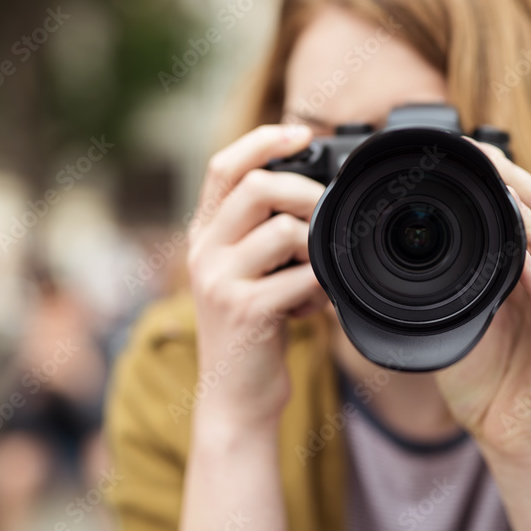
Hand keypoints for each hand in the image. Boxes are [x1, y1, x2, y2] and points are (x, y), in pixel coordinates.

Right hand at [187, 124, 327, 430]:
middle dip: (304, 190)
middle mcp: (204, 252)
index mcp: (204, 235)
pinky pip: (300, 278)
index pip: (223, 166)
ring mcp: (220, 282)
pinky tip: (320, 303)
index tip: (302, 132)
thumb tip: (314, 194)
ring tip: (322, 270)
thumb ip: (262, 234)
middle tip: (327, 212)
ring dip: (318, 245)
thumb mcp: (245, 274)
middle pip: (255, 186)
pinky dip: (323, 286)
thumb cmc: (250, 332)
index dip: (263, 140)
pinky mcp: (245, 311)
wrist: (234, 398)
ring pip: (284, 230)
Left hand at [434, 142, 530, 460]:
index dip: (503, 172)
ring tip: (507, 207)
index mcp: (524, 267)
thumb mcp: (451, 316)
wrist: (504, 434)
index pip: (527, 204)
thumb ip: (437, 283)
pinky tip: (519, 265)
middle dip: (520, 180)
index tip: (466, 149)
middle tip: (484, 162)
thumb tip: (386, 254)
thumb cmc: (480, 374)